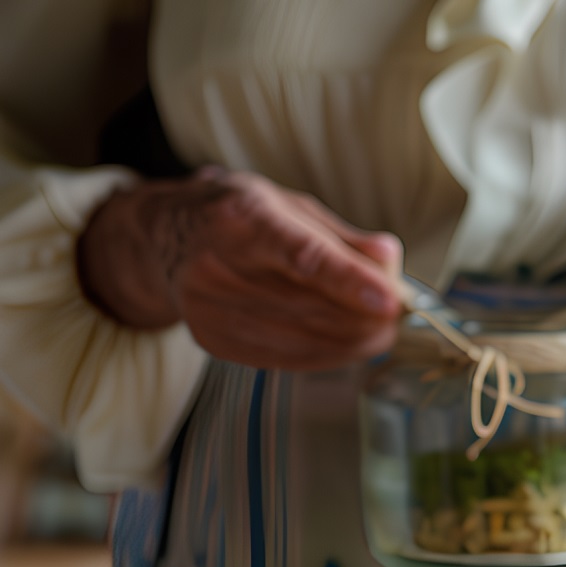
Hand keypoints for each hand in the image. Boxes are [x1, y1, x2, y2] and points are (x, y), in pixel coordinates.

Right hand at [77, 167, 402, 370]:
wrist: (167, 241)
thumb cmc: (242, 218)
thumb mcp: (290, 207)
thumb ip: (342, 238)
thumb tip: (389, 259)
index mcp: (242, 219)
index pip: (301, 256)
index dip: (349, 281)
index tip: (389, 300)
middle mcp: (218, 267)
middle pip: (312, 308)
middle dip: (369, 317)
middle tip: (396, 310)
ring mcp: (211, 310)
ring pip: (308, 342)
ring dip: (357, 340)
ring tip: (376, 323)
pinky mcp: (215, 342)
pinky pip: (292, 360)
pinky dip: (330, 353)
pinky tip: (345, 338)